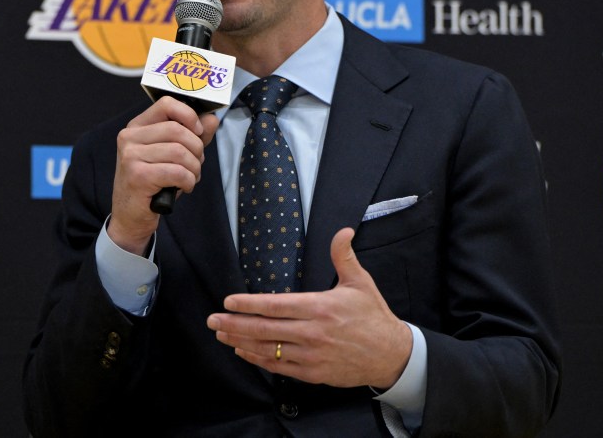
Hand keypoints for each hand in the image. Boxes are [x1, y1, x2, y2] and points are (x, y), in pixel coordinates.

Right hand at [109, 96, 217, 254]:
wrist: (131, 216)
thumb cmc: (154, 182)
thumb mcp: (173, 155)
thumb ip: (193, 135)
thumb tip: (212, 119)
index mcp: (137, 126)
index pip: (166, 104)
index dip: (189, 115)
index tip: (198, 132)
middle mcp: (130, 137)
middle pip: (177, 130)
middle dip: (196, 149)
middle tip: (196, 164)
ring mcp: (130, 156)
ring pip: (179, 151)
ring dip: (194, 168)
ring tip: (190, 177)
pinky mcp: (137, 175)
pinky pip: (177, 172)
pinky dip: (188, 181)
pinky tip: (184, 187)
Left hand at [206, 227, 411, 388]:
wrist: (390, 355)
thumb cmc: (373, 316)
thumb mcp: (360, 282)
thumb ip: (344, 256)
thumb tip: (343, 231)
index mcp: (320, 307)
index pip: (275, 306)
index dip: (248, 304)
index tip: (228, 302)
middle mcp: (312, 333)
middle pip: (264, 329)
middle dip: (234, 324)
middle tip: (212, 320)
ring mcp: (310, 355)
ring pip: (267, 349)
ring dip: (240, 342)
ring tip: (221, 335)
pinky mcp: (312, 372)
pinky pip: (278, 367)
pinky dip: (258, 359)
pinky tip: (244, 351)